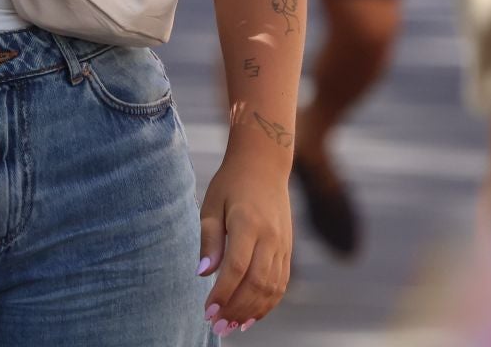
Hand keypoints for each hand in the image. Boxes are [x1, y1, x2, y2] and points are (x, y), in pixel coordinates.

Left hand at [198, 142, 292, 332]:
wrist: (265, 164)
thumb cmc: (230, 183)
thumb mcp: (211, 204)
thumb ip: (209, 239)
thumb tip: (202, 273)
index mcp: (248, 223)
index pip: (236, 268)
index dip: (222, 294)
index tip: (208, 312)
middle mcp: (270, 236)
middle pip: (256, 283)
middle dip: (236, 309)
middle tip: (217, 327)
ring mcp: (283, 244)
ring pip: (272, 288)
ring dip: (252, 311)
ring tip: (232, 326)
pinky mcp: (288, 249)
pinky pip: (281, 283)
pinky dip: (268, 303)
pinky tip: (251, 315)